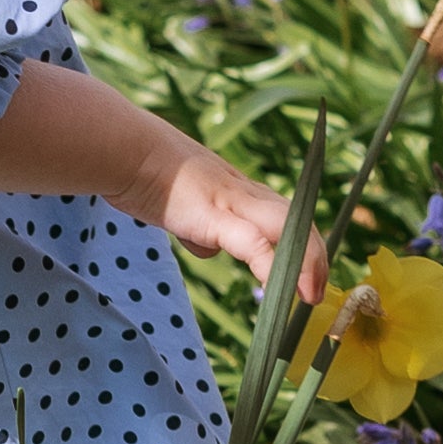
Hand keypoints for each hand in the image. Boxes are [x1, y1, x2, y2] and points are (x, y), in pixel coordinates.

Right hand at [157, 130, 326, 304]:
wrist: (124, 149)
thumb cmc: (145, 173)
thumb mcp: (182, 205)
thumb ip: (200, 225)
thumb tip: (208, 248)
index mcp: (237, 190)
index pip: (284, 215)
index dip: (302, 243)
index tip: (309, 273)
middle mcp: (243, 192)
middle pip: (296, 221)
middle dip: (314, 255)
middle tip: (318, 290)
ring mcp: (231, 201)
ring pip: (285, 228)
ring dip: (305, 261)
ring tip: (310, 294)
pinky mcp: (213, 214)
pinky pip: (252, 242)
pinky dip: (270, 265)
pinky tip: (278, 288)